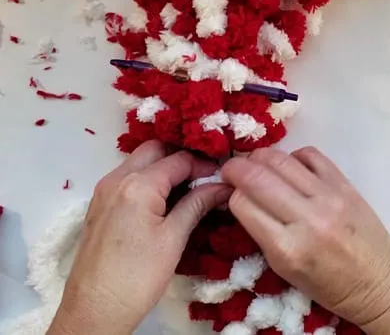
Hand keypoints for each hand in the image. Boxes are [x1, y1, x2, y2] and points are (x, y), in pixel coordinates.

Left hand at [48, 141, 232, 334]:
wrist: (95, 309)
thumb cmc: (137, 277)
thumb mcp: (174, 239)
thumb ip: (197, 204)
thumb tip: (221, 187)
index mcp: (137, 185)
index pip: (178, 159)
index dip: (204, 164)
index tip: (222, 175)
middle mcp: (116, 180)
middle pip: (154, 150)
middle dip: (181, 156)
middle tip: (206, 174)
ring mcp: (104, 191)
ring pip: (139, 162)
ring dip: (164, 166)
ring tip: (190, 186)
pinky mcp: (99, 205)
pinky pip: (127, 178)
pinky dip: (149, 178)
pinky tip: (166, 198)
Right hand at [222, 148, 389, 333]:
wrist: (380, 283)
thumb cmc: (329, 285)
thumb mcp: (285, 270)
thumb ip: (262, 233)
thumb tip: (239, 195)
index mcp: (287, 249)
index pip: (242, 203)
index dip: (230, 194)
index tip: (226, 191)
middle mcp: (308, 219)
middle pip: (257, 176)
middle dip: (237, 168)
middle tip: (231, 169)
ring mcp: (330, 197)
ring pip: (282, 159)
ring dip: (261, 157)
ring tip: (256, 164)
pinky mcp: (346, 184)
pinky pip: (311, 154)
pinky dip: (294, 156)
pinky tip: (290, 167)